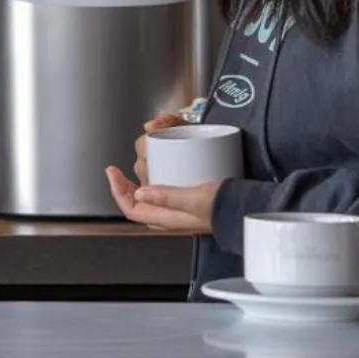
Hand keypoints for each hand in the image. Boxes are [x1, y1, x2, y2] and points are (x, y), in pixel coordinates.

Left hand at [109, 113, 213, 232]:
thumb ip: (168, 198)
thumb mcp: (195, 201)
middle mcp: (167, 207)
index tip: (112, 171)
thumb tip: (139, 193)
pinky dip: (163, 154)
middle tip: (143, 150)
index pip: (130, 207)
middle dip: (137, 166)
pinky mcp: (187, 185)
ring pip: (152, 175)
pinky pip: (167, 169)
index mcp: (165, 217)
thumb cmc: (224, 207)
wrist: (247, 204)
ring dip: (150, 157)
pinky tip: (166, 142)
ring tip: (154, 140)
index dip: (116, 190)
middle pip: (139, 188)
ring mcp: (176, 196)